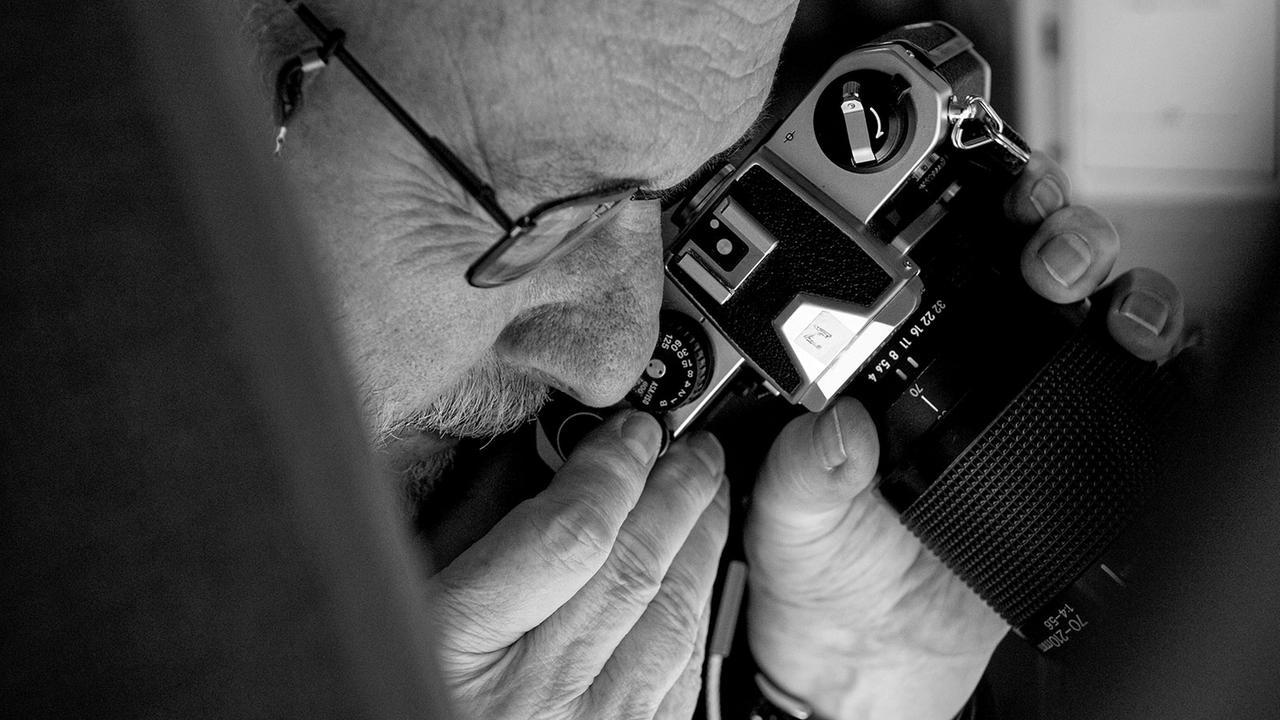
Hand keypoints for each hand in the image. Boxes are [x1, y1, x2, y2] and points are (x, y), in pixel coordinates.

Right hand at [427, 410, 727, 719]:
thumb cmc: (401, 686)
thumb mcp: (405, 600)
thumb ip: (464, 534)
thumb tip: (544, 462)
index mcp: (458, 648)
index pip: (569, 536)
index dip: (612, 471)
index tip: (631, 431)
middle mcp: (537, 701)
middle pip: (635, 571)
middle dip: (674, 492)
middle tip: (690, 446)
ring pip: (673, 618)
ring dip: (698, 542)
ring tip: (705, 492)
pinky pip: (680, 671)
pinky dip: (693, 606)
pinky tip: (693, 570)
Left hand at [744, 152, 1189, 719]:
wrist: (869, 653)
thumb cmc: (822, 571)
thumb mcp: (789, 513)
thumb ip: (801, 469)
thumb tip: (835, 428)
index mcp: (886, 353)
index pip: (938, 251)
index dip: (965, 203)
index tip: (974, 183)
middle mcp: (967, 361)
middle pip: (1032, 258)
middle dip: (1051, 226)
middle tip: (1037, 250)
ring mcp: (1031, 400)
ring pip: (1098, 307)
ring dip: (1113, 280)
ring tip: (1091, 298)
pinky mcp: (1082, 451)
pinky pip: (1141, 391)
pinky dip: (1160, 358)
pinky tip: (1143, 353)